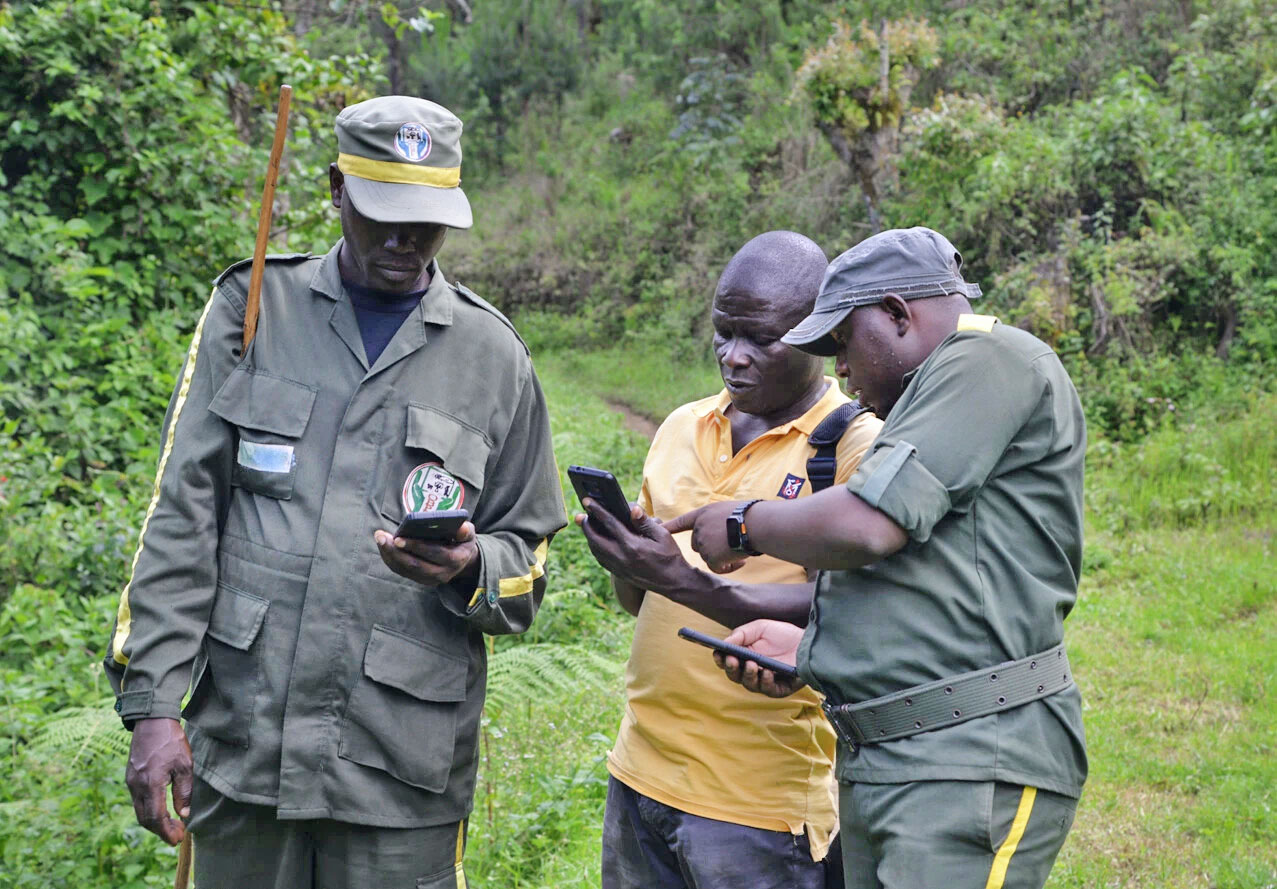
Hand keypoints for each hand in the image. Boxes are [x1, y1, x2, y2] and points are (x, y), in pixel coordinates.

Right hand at [125, 717, 192, 845]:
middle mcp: (137, 786)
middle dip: (160, 830)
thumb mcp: (185, 765)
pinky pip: (138, 800)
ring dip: (154, 822)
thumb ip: (184, 791)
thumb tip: (184, 813)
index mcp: (150, 784)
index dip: (166, 831)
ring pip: (140, 810)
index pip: (155, 817)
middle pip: (145, 818)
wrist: (152, 720)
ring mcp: (131, 782)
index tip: (177, 839)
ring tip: (172, 825)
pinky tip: (162, 810)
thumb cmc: (171, 741)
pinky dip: (149, 810)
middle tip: (176, 836)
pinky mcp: (131, 777)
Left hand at [375, 522, 479, 586]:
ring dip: (389, 554)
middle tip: (381, 536)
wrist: (462, 560)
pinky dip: (390, 558)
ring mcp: (430, 580)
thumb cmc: (462, 540)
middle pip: (415, 565)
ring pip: (405, 569)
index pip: (434, 553)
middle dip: (395, 551)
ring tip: (380, 538)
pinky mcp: (420, 580)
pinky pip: (402, 571)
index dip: (416, 546)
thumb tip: (461, 527)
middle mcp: (442, 574)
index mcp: (455, 560)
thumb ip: (466, 530)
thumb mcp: (469, 534)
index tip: (399, 538)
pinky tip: (383, 545)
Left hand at [574, 500, 696, 594]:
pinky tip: (597, 542)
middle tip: (581, 515)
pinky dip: (596, 549)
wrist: (674, 582)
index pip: (610, 524)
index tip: (587, 501)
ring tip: (587, 527)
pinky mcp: (620, 574)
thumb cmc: (670, 556)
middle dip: (586, 526)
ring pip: (596, 551)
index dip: (597, 511)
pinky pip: (602, 560)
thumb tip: (632, 508)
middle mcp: (622, 558)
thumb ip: (645, 522)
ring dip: (589, 538)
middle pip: (595, 539)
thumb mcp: (662, 535)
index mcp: (632, 546)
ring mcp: (619, 568)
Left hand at [662, 501, 747, 573]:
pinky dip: (729, 567)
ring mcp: (704, 543)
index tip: (658, 530)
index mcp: (702, 515)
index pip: (681, 522)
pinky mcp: (711, 557)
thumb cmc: (749, 514)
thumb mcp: (727, 509)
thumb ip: (715, 517)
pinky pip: (717, 567)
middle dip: (711, 547)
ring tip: (739, 549)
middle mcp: (699, 529)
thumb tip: (717, 525)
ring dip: (723, 557)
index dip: (669, 527)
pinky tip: (740, 560)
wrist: (755, 524)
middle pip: (697, 544)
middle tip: (729, 543)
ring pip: (709, 556)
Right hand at [712, 619, 806, 697]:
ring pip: (750, 685)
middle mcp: (752, 672)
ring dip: (748, 675)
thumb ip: (741, 634)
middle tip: (732, 660)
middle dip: (731, 669)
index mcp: (744, 657)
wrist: (808, 640)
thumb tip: (724, 644)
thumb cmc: (783, 635)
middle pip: (735, 676)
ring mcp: (766, 681)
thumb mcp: (760, 628)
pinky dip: (766, 682)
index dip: (721, 660)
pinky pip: (769, 690)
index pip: (727, 663)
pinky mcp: (781, 688)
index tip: (717, 653)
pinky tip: (766, 672)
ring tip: (751, 664)